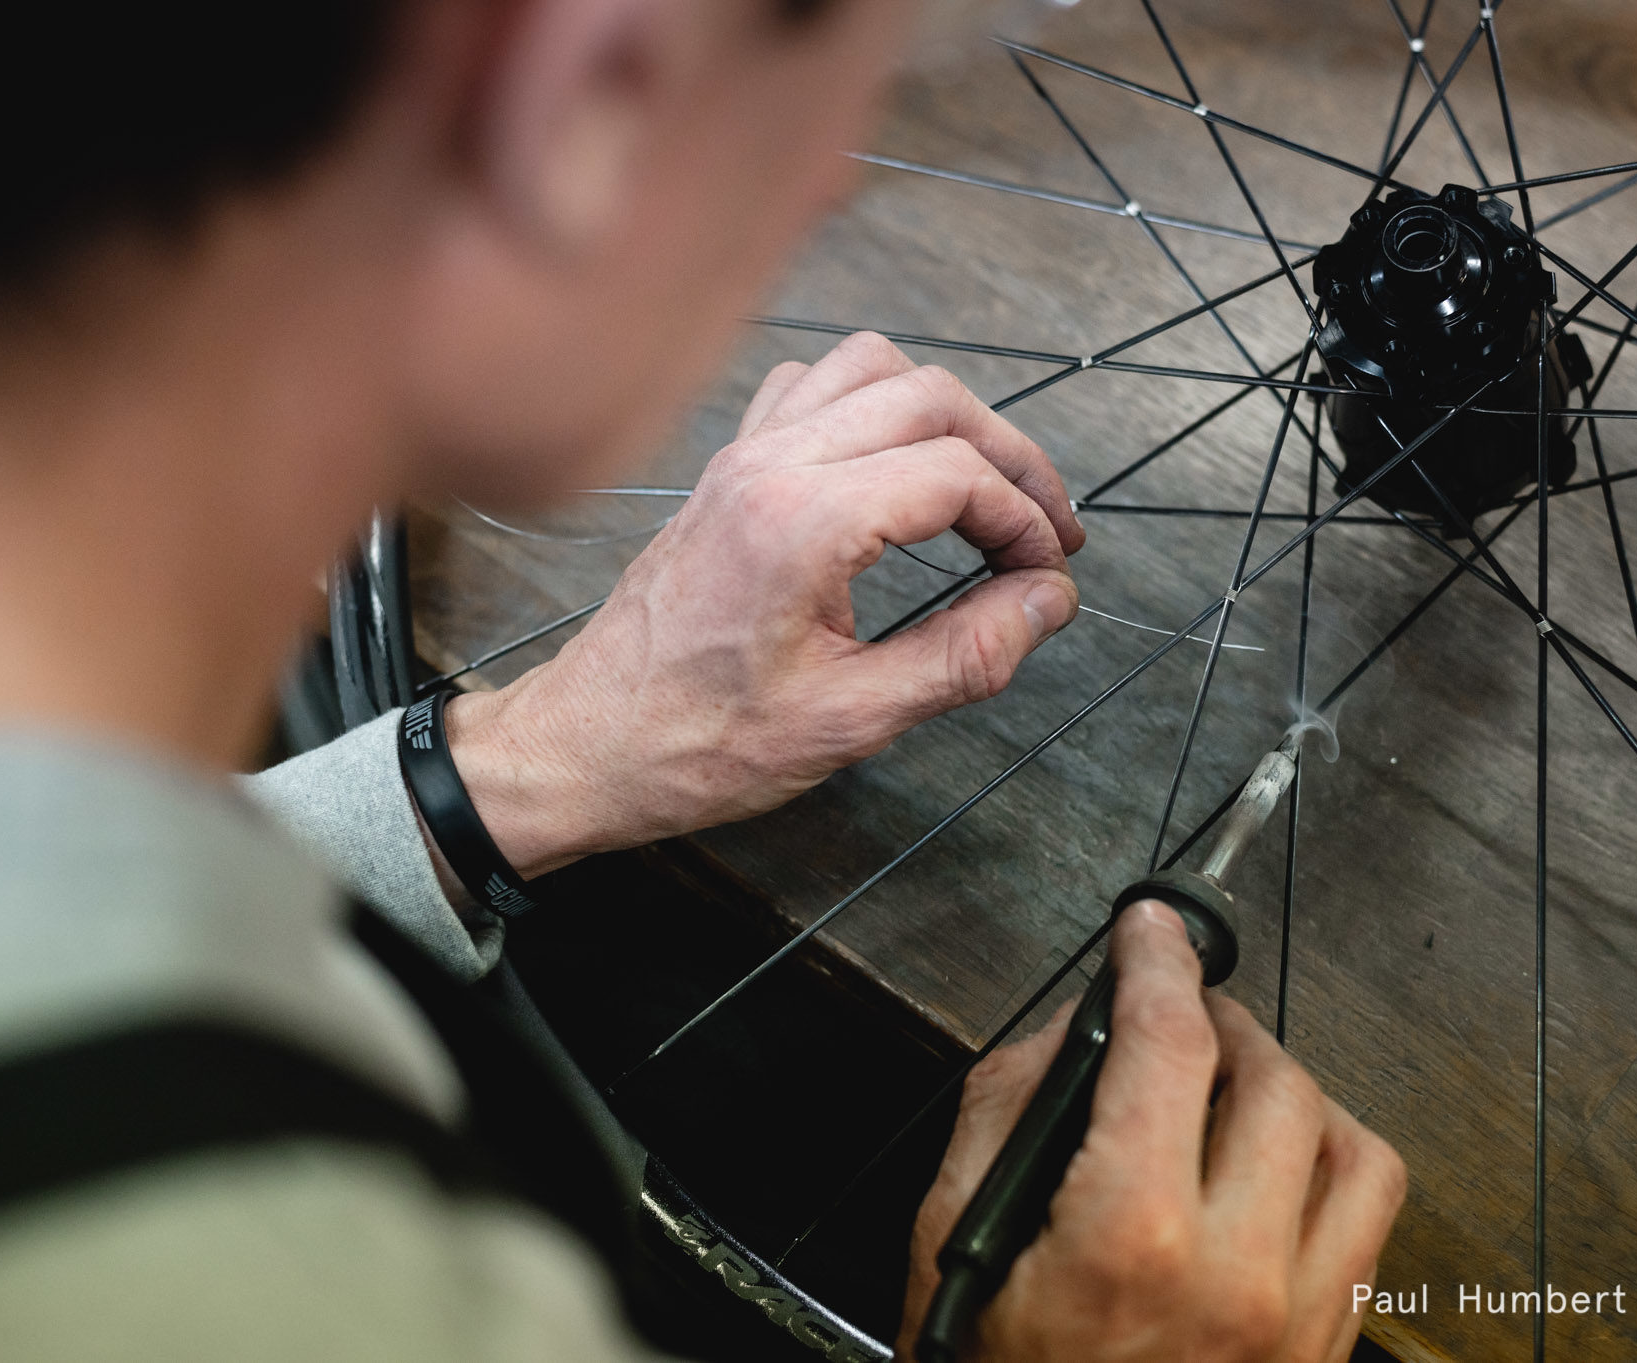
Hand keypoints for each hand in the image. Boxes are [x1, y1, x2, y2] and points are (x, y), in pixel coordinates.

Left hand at [445, 331, 1084, 875]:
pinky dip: (870, 403)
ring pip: (870, 368)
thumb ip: (966, 656)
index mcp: (802, 523)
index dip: (1026, 519)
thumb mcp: (852, 720)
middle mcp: (770, 465)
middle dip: (1008, 456)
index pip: (956, 472)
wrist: (587, 745)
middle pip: (929, 397)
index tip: (1049, 576)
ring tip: (981, 485)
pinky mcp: (726, 468)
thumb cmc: (699, 745)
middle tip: (1045, 527)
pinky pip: (809, 387)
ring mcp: (742, 456)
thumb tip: (1048, 601)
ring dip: (943, 413)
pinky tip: (892, 467)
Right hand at [900, 901, 1406, 1362]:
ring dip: (1296, 1095)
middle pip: (1279, 1080)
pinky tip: (1266, 1174)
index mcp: (1132, 1240)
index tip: (1150, 934)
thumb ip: (1005, 1113)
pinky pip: (1368, 1230)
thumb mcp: (953, 1245)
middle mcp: (1238, 1279)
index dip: (1158, 962)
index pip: (1171, 1044)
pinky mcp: (1322, 1358)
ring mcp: (1296, 1326)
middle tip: (1176, 1015)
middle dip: (1223, 1024)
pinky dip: (1327, 1173)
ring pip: (1356, 1147)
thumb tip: (1067, 1032)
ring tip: (1233, 1091)